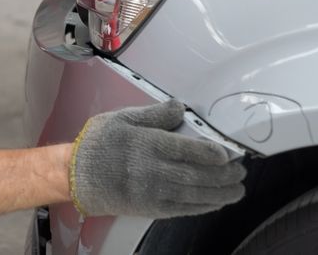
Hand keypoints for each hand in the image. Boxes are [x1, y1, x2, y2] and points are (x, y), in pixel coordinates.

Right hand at [69, 99, 245, 217]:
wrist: (75, 176)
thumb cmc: (97, 143)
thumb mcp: (121, 118)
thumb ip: (154, 114)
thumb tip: (180, 108)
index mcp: (146, 144)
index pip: (186, 150)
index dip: (211, 153)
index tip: (227, 154)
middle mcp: (152, 170)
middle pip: (196, 175)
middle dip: (223, 176)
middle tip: (241, 171)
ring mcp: (152, 192)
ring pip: (193, 195)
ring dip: (219, 194)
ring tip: (237, 189)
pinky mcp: (150, 208)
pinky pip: (182, 209)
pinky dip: (202, 207)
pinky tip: (215, 202)